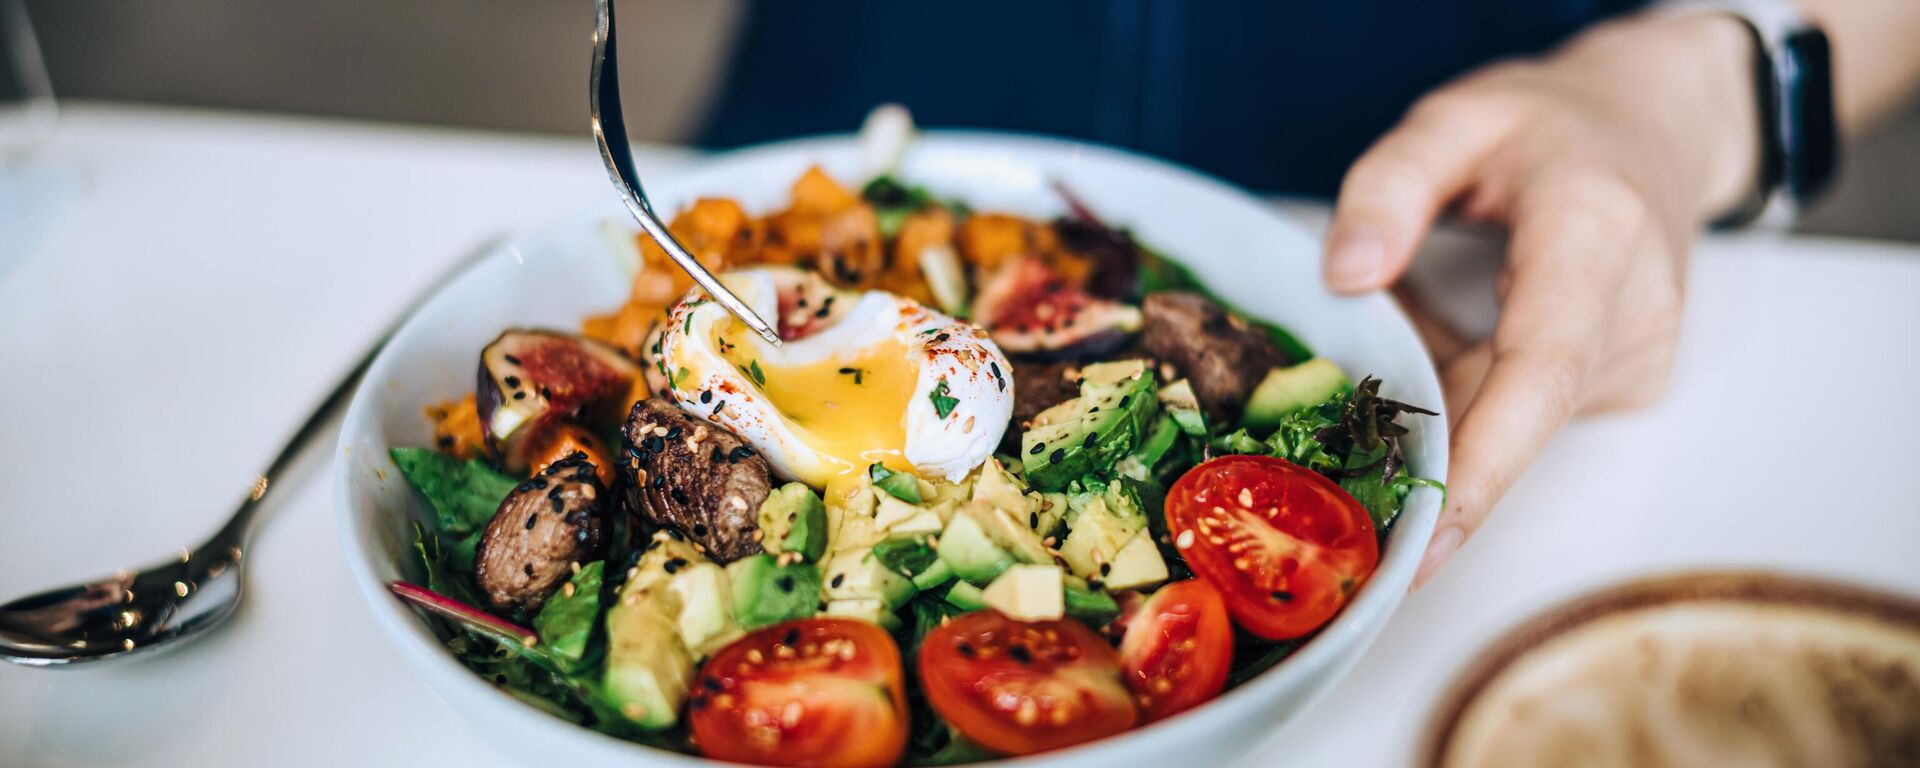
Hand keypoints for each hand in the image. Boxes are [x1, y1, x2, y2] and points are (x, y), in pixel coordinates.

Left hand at [1320, 14, 1760, 586]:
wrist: (1655, 126)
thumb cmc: (1551, 125)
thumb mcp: (1455, 118)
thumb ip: (1389, 185)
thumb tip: (1344, 277)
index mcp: (1596, 236)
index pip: (1539, 373)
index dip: (1482, 467)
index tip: (1427, 541)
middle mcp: (1632, 312)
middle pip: (1511, 417)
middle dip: (1418, 452)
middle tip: (1326, 478)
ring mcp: (1638, 358)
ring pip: (1506, 421)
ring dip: (1435, 404)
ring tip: (1394, 343)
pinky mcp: (1625, 384)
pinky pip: (1518, 412)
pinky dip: (1462, 393)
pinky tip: (1441, 343)